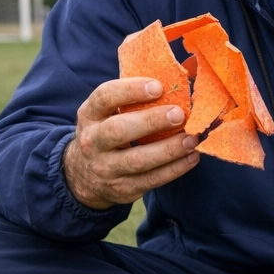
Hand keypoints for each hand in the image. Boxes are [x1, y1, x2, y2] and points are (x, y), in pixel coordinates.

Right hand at [62, 78, 199, 209]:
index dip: (130, 90)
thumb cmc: (105, 133)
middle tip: (179, 114)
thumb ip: (130, 101)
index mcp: (90, 115)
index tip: (158, 86)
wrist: (82, 176)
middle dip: (151, 121)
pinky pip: (151, 180)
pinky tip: (192, 157)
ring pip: (137, 160)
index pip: (104, 97)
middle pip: (118, 131)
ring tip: (192, 139)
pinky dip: (175, 169)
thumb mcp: (104, 115)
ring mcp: (106, 168)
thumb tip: (176, 85)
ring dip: (169, 150)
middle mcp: (93, 142)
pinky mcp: (122, 188)